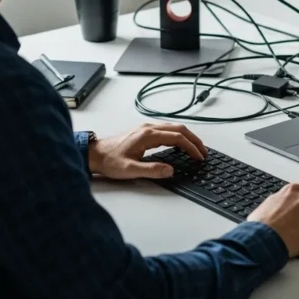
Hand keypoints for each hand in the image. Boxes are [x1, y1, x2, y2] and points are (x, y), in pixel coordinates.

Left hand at [87, 123, 206, 179]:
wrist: (94, 154)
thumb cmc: (109, 161)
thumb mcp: (130, 170)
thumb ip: (151, 170)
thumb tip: (170, 170)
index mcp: (147, 136)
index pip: (177, 138)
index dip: (190, 147)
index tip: (199, 156)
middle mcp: (148, 129)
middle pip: (179, 129)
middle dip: (194, 140)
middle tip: (204, 152)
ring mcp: (146, 129)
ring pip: (174, 128)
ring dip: (187, 137)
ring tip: (196, 148)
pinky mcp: (144, 132)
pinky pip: (167, 130)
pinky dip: (179, 136)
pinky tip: (180, 144)